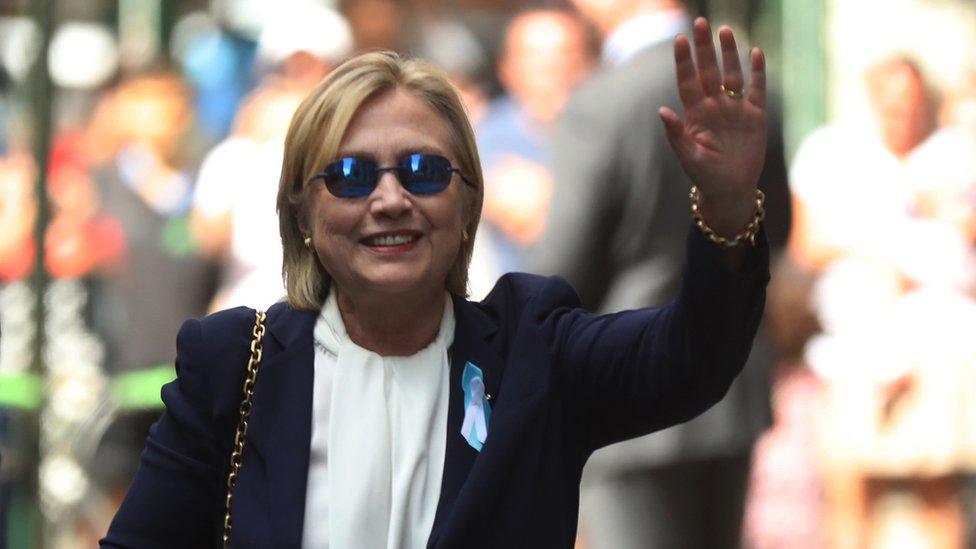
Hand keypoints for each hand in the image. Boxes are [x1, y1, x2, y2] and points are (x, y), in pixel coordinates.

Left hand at [659, 18, 766, 236]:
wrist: (730, 189)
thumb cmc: (705, 176)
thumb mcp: (688, 157)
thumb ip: (675, 134)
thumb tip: (662, 111)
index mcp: (695, 113)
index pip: (687, 81)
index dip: (684, 61)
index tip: (680, 40)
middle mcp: (714, 105)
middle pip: (708, 70)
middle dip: (704, 48)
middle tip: (700, 23)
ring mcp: (734, 108)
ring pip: (731, 74)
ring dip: (729, 53)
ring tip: (725, 31)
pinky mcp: (755, 115)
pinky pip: (756, 88)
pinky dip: (757, 72)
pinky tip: (756, 52)